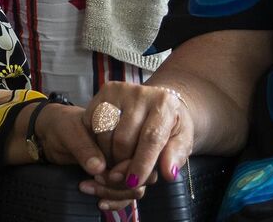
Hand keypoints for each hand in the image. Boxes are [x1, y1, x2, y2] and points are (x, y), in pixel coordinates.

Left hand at [31, 103, 139, 212]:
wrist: (53, 134)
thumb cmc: (64, 125)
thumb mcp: (70, 131)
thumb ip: (84, 147)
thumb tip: (99, 167)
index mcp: (125, 128)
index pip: (140, 153)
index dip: (128, 167)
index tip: (109, 173)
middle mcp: (130, 147)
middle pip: (142, 174)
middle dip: (120, 183)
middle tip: (96, 179)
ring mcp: (124, 164)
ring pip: (134, 188)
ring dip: (114, 193)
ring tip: (87, 186)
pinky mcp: (117, 177)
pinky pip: (125, 195)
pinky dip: (114, 201)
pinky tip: (100, 202)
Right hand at [88, 82, 193, 199]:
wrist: (157, 103)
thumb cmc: (169, 127)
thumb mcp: (181, 142)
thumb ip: (175, 157)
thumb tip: (168, 173)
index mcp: (165, 104)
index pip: (151, 138)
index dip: (141, 163)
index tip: (134, 182)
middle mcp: (141, 93)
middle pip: (123, 139)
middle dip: (122, 163)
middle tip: (126, 174)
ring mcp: (120, 90)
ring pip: (104, 134)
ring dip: (107, 156)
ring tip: (119, 161)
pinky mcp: (104, 91)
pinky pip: (91, 125)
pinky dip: (97, 143)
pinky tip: (108, 147)